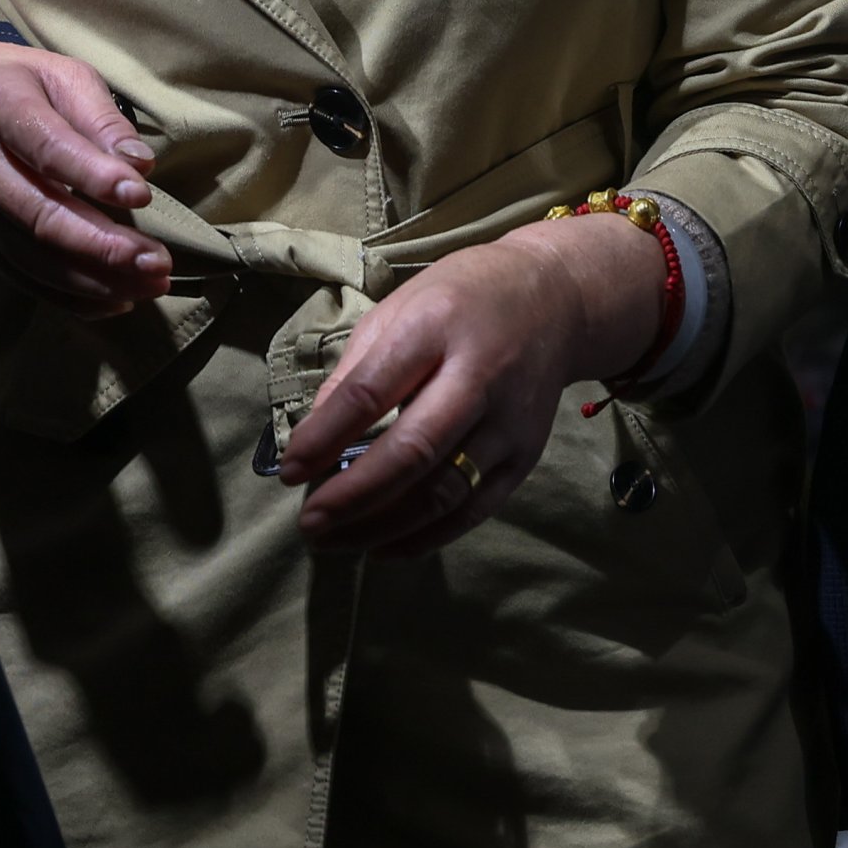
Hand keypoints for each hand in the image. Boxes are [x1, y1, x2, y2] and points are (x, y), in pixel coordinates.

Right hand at [0, 12, 169, 316]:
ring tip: (151, 283)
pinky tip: (118, 301)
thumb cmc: (18, 85)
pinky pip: (26, 279)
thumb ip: (100, 116)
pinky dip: (72, 297)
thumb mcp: (61, 75)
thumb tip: (140, 164)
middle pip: (39, 216)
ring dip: (96, 279)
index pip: (46, 147)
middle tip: (157, 261)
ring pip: (34, 258)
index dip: (92, 175)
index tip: (141, 195)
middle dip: (102, 246)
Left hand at [281, 210, 667, 556]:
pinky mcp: (526, 456)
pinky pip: (473, 510)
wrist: (558, 301)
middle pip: (414, 451)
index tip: (289, 470)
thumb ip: (357, 370)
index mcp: (437, 327)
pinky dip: (426, 538)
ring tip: (336, 541)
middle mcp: (480, 377)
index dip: (325, 436)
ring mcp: (509, 423)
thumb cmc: (463, 300)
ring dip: (383, 525)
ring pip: (444, 491)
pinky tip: (383, 547)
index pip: (373, 391)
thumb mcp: (400, 309)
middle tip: (309, 522)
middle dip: (354, 495)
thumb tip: (314, 436)